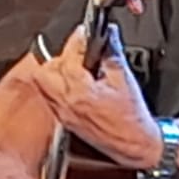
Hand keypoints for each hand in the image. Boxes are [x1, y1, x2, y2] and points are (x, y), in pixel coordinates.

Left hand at [32, 24, 161, 168]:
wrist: (134, 144)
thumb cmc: (132, 119)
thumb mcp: (124, 78)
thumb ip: (112, 52)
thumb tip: (109, 33)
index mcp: (80, 92)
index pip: (68, 57)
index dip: (77, 42)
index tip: (85, 34)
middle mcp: (66, 103)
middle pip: (46, 70)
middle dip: (61, 57)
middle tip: (78, 53)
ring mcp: (62, 113)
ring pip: (43, 83)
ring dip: (56, 70)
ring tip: (76, 68)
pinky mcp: (63, 119)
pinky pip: (49, 96)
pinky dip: (57, 85)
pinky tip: (74, 83)